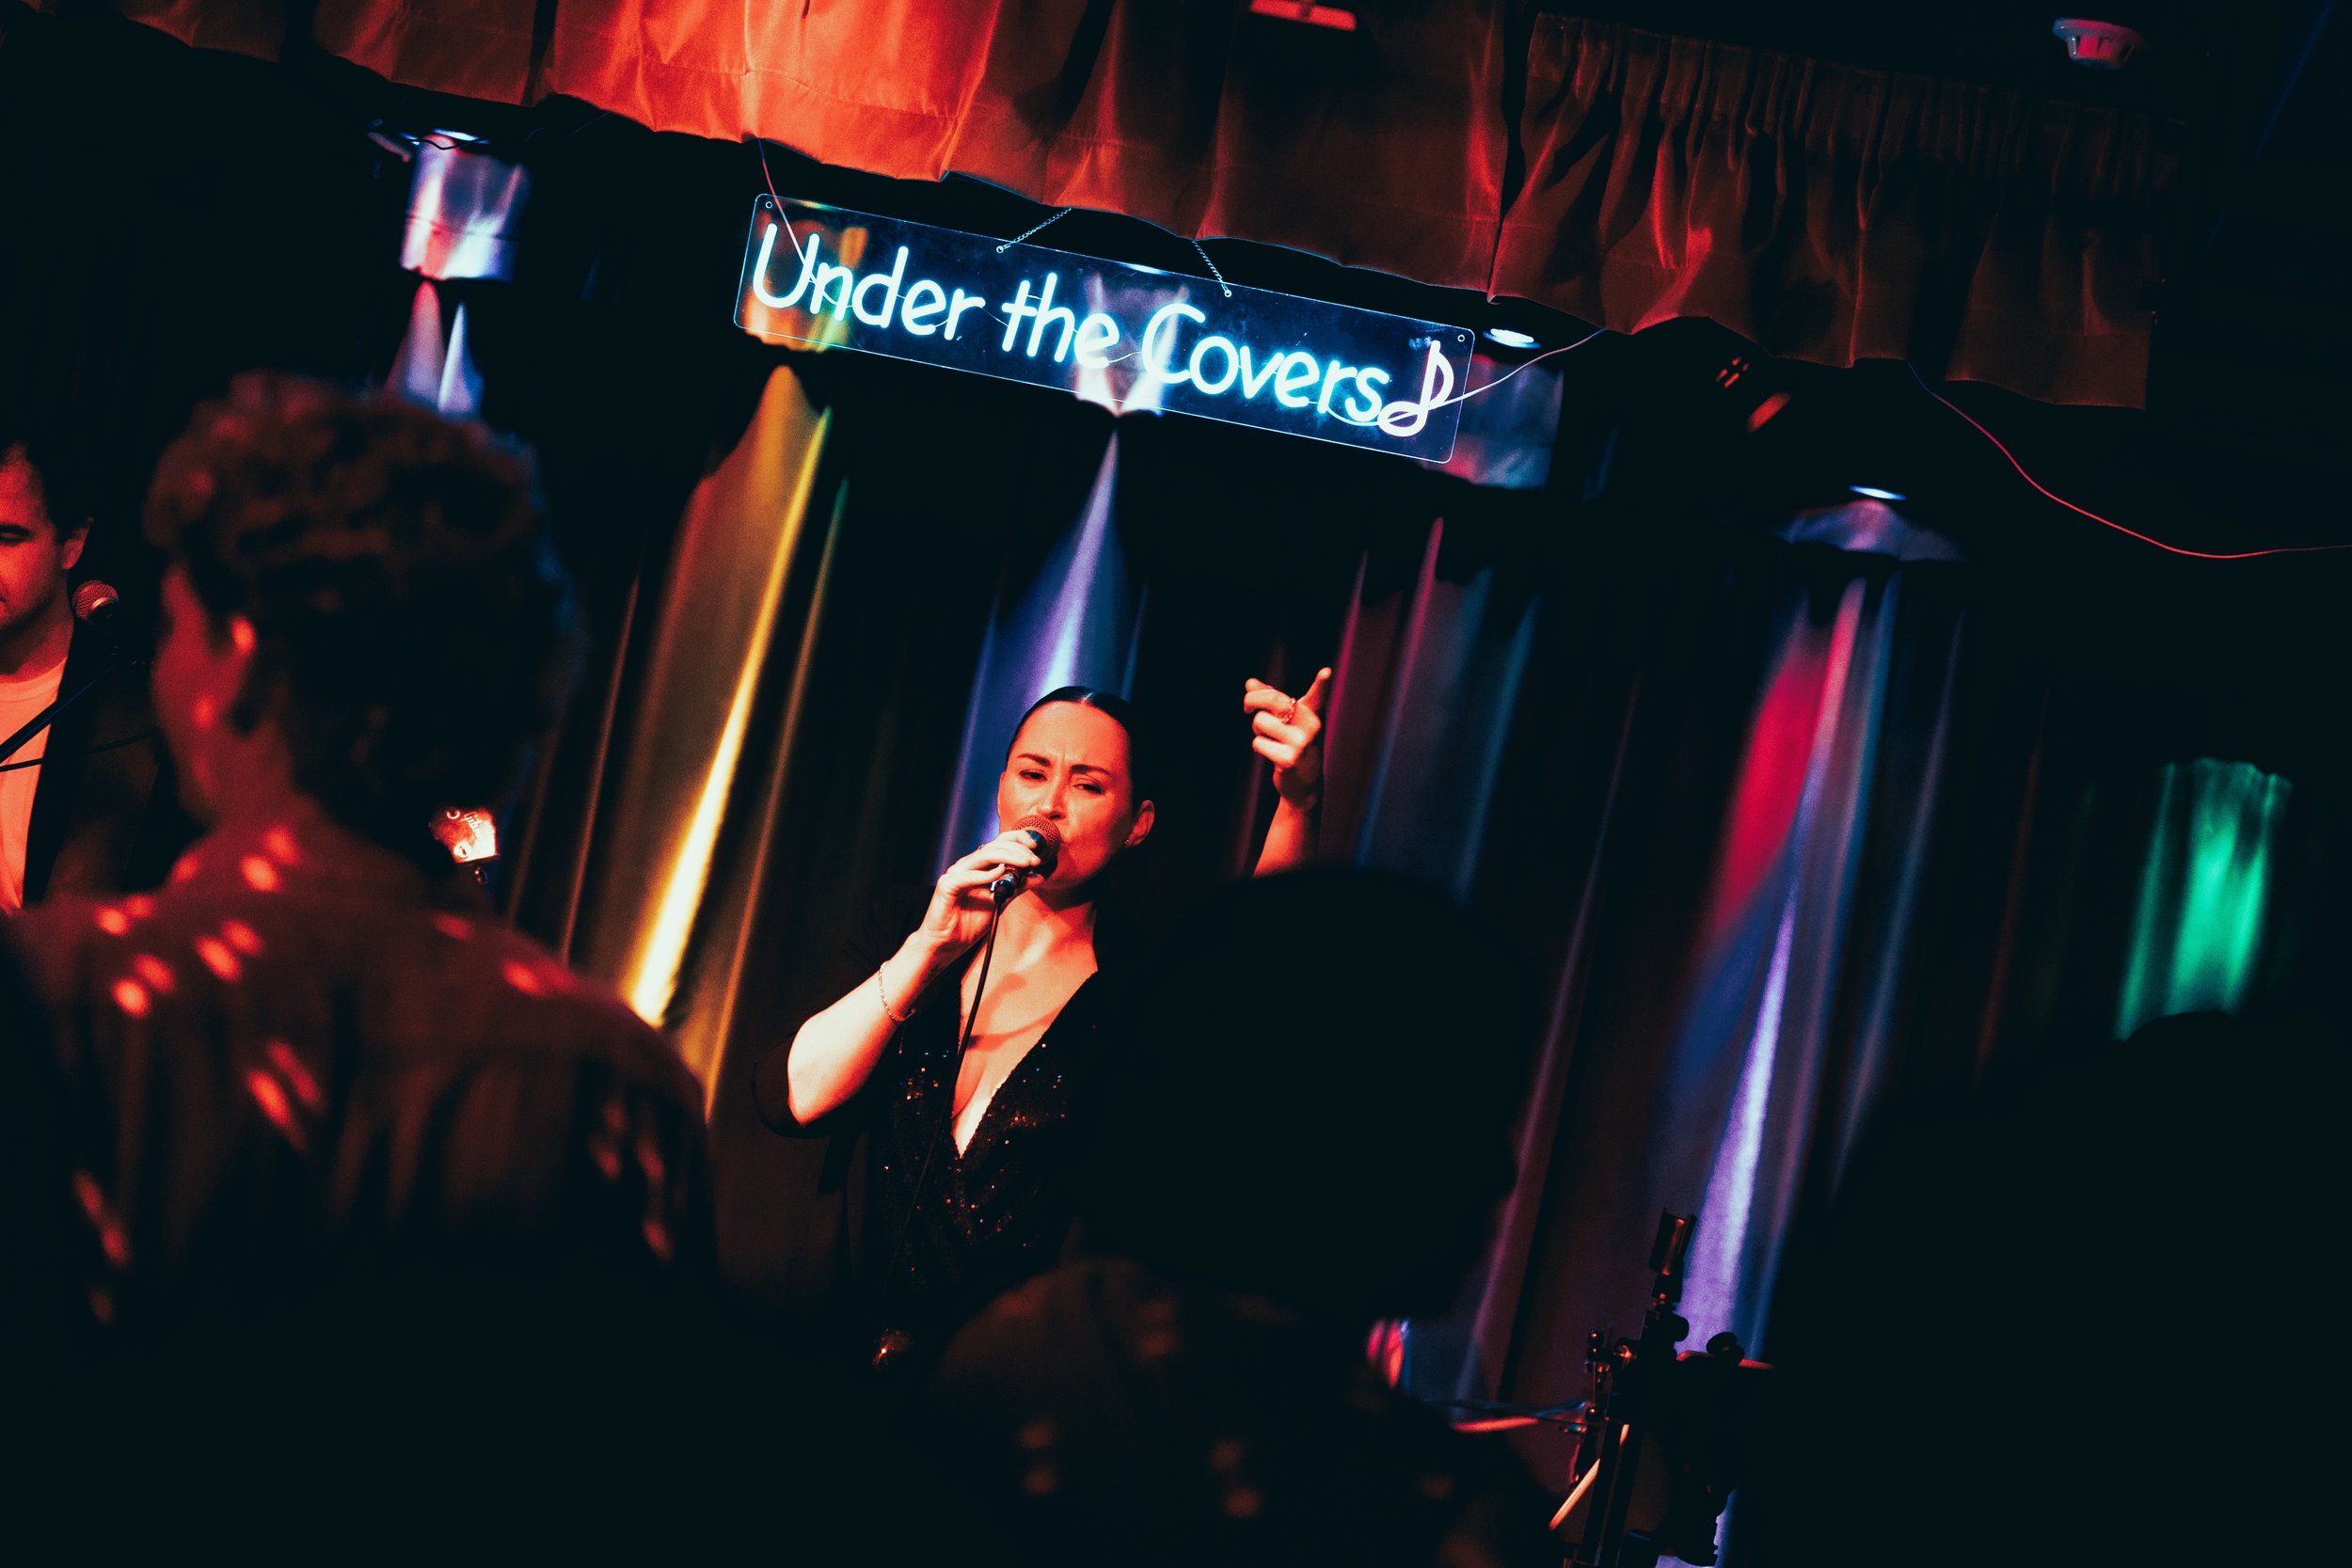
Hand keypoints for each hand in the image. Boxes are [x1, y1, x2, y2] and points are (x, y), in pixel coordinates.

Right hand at [915, 829, 1045, 957]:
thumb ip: (1016, 888)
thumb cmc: (968, 925)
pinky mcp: (947, 886)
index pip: (999, 844)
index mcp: (979, 868)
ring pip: (983, 855)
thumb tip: (1038, 876)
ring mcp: (956, 874)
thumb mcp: (999, 903)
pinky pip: (967, 876)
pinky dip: (985, 874)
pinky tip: (1000, 873)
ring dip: (1008, 857)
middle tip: (1035, 860)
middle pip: (994, 846)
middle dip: (1018, 850)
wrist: (946, 944)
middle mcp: (967, 866)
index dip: (1018, 841)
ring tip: (1025, 863)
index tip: (1037, 848)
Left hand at [1244, 668, 1330, 808]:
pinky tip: (1274, 754)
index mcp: (1312, 713)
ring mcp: (1301, 743)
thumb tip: (1249, 683)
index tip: (1326, 672)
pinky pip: (1258, 742)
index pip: (1318, 695)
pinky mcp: (1289, 759)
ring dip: (1258, 730)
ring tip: (1271, 738)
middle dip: (1252, 700)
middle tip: (1246, 706)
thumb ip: (1270, 699)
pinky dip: (1259, 746)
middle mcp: (1311, 726)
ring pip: (1260, 721)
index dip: (1322, 683)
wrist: (1304, 784)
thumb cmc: (1294, 744)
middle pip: (1273, 701)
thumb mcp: (1287, 720)